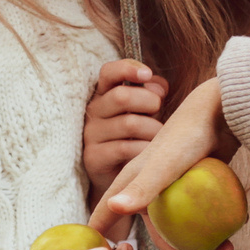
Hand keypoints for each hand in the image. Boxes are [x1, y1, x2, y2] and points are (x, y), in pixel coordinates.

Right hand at [84, 58, 167, 191]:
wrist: (120, 180)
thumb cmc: (137, 139)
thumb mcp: (145, 113)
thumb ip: (152, 94)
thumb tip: (159, 86)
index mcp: (104, 95)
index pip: (109, 72)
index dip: (128, 69)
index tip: (147, 74)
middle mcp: (93, 112)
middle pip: (122, 96)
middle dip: (149, 103)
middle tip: (158, 113)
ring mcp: (90, 135)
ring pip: (129, 124)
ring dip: (153, 131)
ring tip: (158, 139)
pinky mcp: (93, 157)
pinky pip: (126, 148)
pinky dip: (145, 150)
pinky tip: (150, 155)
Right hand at [92, 77, 238, 249]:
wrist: (222, 112)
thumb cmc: (188, 134)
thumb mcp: (164, 163)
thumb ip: (142, 186)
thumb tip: (116, 210)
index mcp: (132, 183)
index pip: (107, 212)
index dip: (100, 234)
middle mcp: (150, 188)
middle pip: (156, 231)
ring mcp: (173, 189)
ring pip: (181, 226)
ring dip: (201, 243)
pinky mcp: (194, 187)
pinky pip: (198, 215)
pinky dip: (212, 228)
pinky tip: (230, 235)